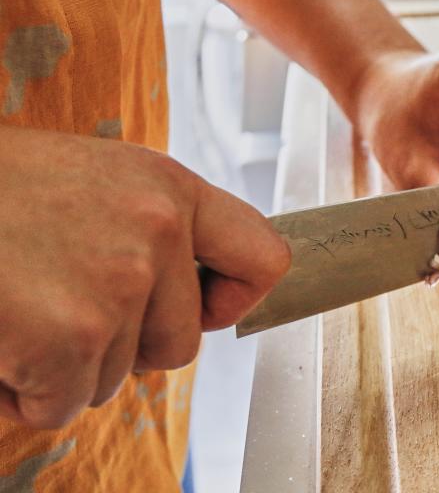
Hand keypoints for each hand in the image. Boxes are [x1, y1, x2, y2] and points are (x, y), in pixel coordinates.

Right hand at [0, 127, 289, 428]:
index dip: (235, 299)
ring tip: (18, 304)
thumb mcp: (96, 183)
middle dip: (121, 345)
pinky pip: (63, 404)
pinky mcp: (70, 334)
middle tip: (57, 303)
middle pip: (179, 342)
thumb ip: (153, 230)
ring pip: (115, 377)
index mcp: (170, 188)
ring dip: (63, 365)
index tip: (201, 308)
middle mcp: (158, 230)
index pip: (264, 258)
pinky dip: (23, 391)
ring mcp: (118, 281)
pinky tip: (0, 336)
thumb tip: (194, 301)